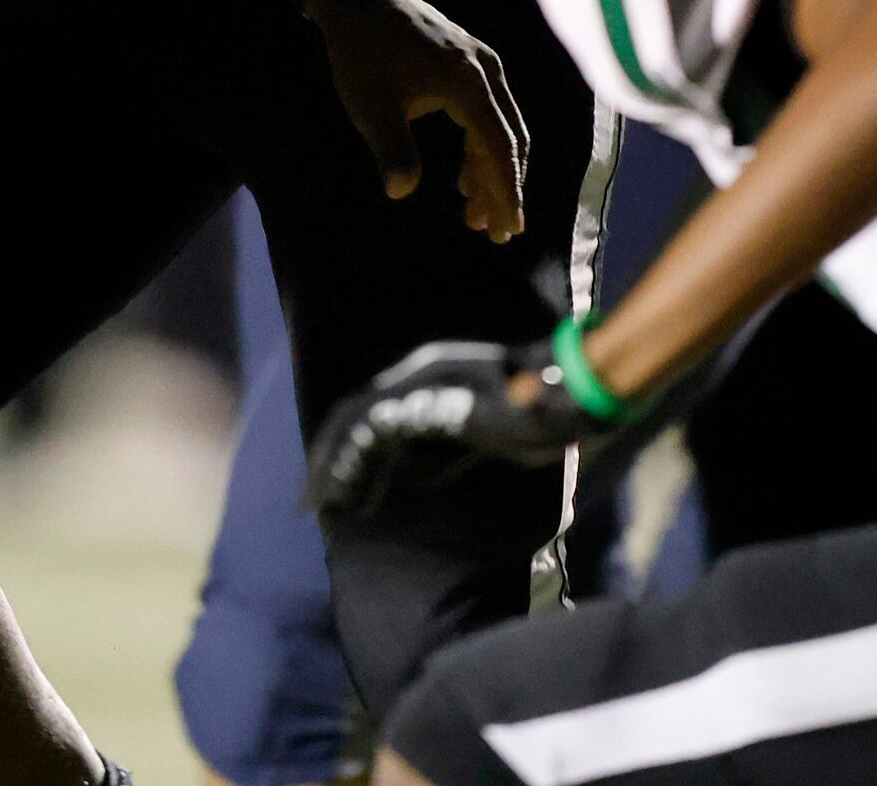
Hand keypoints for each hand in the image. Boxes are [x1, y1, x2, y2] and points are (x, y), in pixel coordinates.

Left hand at [302, 0, 526, 241]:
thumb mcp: (371, 107)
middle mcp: (487, 72)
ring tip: (473, 215)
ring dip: (492, 172)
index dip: (507, 191)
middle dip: (504, 189)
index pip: (500, 147)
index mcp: (468, 83)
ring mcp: (483, 64)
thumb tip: (402, 192)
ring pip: (502, 128)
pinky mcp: (472, 62)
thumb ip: (392, 150)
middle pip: (510, 140)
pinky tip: (465, 176)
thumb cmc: (362, 52)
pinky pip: (490, 112)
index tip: (509, 228)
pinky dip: (482, 147)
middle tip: (494, 233)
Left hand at [303, 338, 600, 517]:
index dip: (351, 448)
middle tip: (312, 502)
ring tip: (320, 506)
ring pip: (354, 425)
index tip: (339, 486)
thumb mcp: (480, 436)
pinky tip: (343, 496)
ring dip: (332, 468)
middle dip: (329, 460)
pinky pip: (371, 434)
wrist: (565, 402)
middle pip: (355, 415)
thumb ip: (446, 448)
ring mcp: (419, 382)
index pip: (375, 410)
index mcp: (431, 373)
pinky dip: (351, 466)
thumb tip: (417, 471)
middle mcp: (418, 370)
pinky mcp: (424, 402)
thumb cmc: (535, 416)